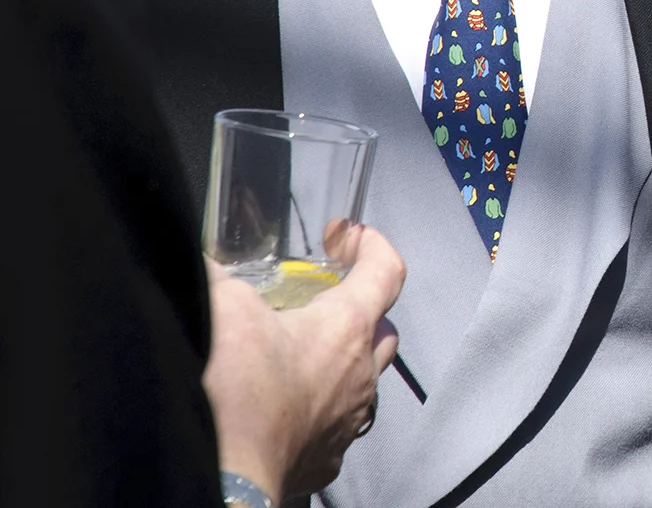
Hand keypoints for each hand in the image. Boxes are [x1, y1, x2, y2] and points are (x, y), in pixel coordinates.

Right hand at [203, 224, 404, 500]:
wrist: (225, 475)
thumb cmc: (235, 389)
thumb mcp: (222, 307)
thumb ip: (219, 275)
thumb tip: (206, 262)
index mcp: (348, 327)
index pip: (387, 271)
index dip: (373, 245)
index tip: (349, 235)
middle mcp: (361, 375)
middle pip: (383, 330)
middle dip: (362, 310)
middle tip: (322, 303)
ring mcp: (349, 420)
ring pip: (364, 381)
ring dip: (342, 363)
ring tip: (299, 357)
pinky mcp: (327, 458)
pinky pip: (337, 424)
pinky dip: (320, 408)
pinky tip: (285, 405)